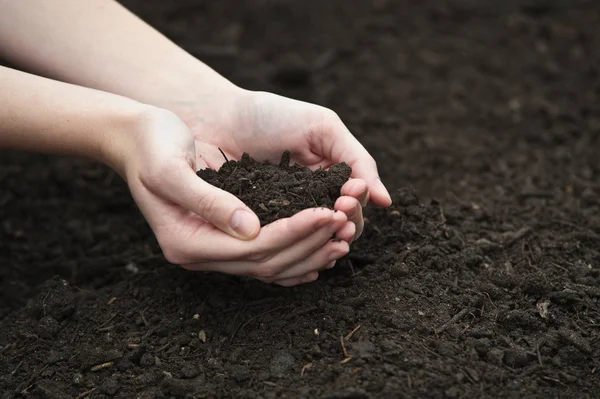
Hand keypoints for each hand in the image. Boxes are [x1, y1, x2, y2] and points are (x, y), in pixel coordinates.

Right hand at [117, 108, 350, 286]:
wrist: (136, 138)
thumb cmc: (152, 146)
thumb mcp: (171, 169)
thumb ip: (209, 201)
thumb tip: (251, 229)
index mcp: (185, 241)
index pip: (252, 248)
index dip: (293, 232)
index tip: (327, 213)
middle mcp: (199, 254)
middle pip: (266, 263)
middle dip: (308, 244)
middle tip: (345, 226)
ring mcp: (210, 251)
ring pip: (269, 266)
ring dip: (307, 253)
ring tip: (341, 237)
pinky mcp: (221, 240)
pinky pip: (262, 259)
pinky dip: (292, 257)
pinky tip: (318, 248)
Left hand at [171, 88, 392, 243]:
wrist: (218, 117)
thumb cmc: (271, 116)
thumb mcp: (322, 128)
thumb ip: (357, 159)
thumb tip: (386, 201)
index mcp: (330, 180)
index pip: (354, 206)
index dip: (355, 207)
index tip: (347, 199)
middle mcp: (311, 202)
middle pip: (339, 229)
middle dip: (344, 226)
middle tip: (337, 217)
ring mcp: (286, 218)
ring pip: (313, 243)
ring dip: (322, 243)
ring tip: (323, 235)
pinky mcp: (259, 229)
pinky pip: (281, 248)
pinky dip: (293, 253)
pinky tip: (295, 250)